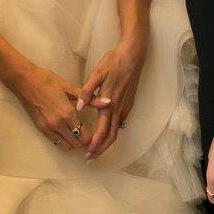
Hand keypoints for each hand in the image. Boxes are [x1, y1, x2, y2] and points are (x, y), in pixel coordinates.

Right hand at [17, 65, 111, 149]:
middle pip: (78, 144)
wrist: (25, 80)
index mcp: (68, 114)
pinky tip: (66, 131)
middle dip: (85, 140)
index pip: (85, 136)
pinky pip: (56, 142)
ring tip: (77, 132)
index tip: (95, 131)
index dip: (92, 136)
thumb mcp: (70, 87)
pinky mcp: (41, 129)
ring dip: (74, 142)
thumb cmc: (48, 80)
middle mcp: (59, 125)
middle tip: (88, 132)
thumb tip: (108, 102)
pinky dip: (64, 140)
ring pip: (67, 146)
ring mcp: (49, 128)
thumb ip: (90, 98)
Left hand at [77, 43, 145, 158]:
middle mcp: (119, 108)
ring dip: (107, 142)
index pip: (103, 131)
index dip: (95, 145)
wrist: (133, 55)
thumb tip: (80, 106)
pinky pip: (120, 122)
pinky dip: (112, 132)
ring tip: (96, 147)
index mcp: (110, 103)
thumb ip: (88, 90)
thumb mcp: (98, 73)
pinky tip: (105, 130)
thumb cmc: (114, 62)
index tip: (87, 154)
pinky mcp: (128, 103)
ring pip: (117, 130)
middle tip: (90, 157)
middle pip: (111, 136)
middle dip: (101, 149)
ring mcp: (126, 106)